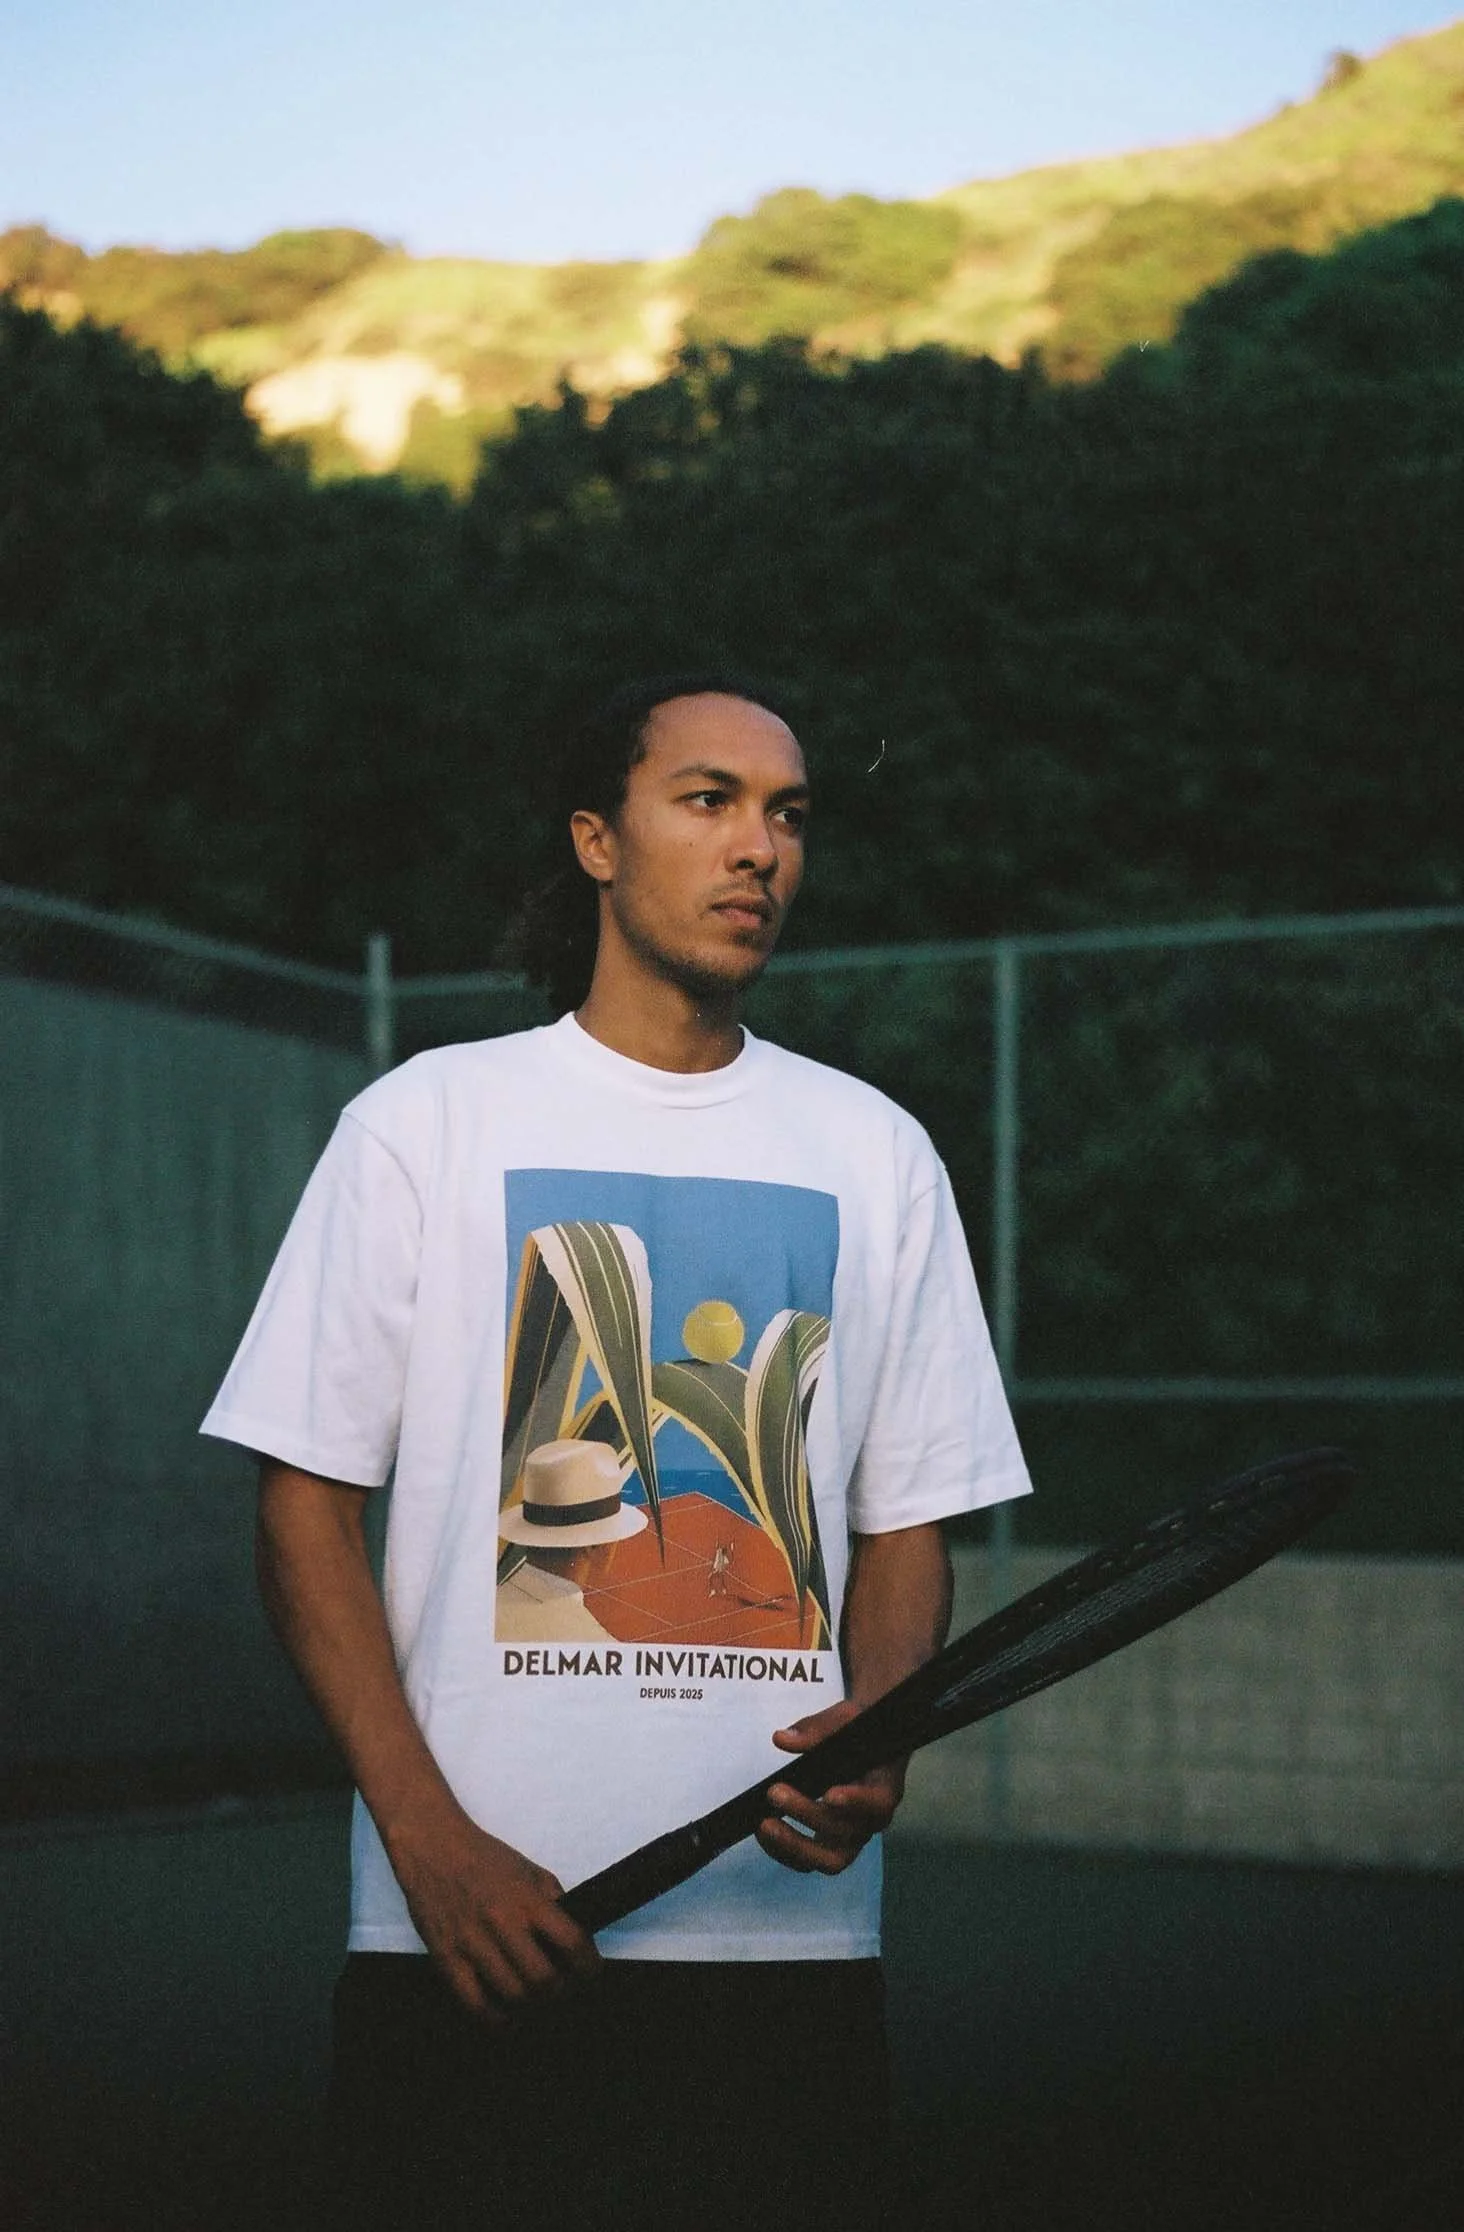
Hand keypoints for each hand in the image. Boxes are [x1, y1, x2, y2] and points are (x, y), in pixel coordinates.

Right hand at [388, 1803, 600, 2021]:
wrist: (433, 1847)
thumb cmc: (483, 1858)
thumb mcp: (529, 1870)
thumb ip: (553, 1902)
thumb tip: (575, 1937)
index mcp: (528, 1899)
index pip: (572, 1943)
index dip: (589, 1967)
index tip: (591, 1974)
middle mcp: (502, 1923)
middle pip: (544, 1980)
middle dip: (561, 1994)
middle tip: (563, 1991)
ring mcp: (472, 1943)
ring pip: (513, 1996)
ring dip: (532, 2008)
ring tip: (537, 2003)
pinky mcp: (446, 1958)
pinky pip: (474, 2004)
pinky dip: (496, 2020)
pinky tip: (507, 2017)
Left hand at [756, 1700, 905, 1875]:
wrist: (865, 1744)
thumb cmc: (859, 1730)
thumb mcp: (845, 1718)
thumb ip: (818, 1728)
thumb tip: (782, 1739)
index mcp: (885, 1786)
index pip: (878, 1802)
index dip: (856, 1802)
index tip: (829, 1795)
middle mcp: (871, 1820)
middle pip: (846, 1832)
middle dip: (808, 1815)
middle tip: (775, 1792)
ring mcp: (852, 1837)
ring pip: (829, 1859)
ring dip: (794, 1845)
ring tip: (764, 1824)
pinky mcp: (831, 1845)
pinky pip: (809, 1862)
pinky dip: (785, 1852)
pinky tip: (763, 1831)